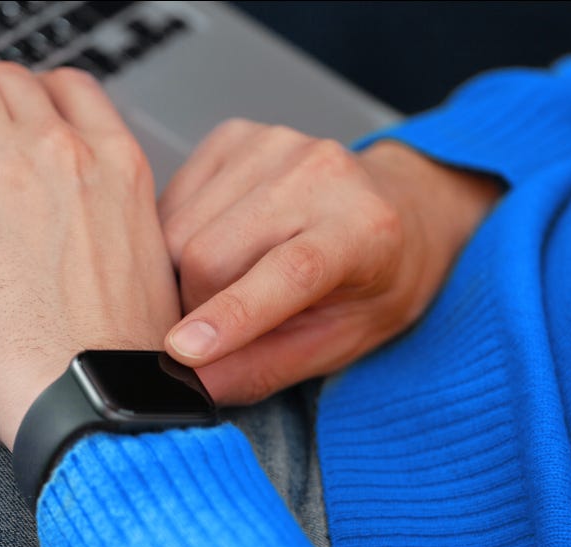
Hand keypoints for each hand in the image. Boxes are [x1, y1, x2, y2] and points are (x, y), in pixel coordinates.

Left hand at [0, 63, 180, 445]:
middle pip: (7, 80)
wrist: (92, 397)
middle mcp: (66, 154)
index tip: (9, 115)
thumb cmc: (114, 360)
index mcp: (120, 170)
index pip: (70, 90)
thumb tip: (69, 217)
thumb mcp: (139, 268)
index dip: (28, 95)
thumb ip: (105, 218)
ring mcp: (7, 168)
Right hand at [160, 121, 501, 404]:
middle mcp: (319, 172)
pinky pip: (171, 202)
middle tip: (216, 331)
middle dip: (195, 305)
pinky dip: (176, 240)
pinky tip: (218, 248)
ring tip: (225, 286)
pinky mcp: (235, 136)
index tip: (182, 351)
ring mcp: (273, 145)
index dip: (233, 314)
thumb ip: (266, 367)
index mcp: (363, 227)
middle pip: (210, 252)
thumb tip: (194, 387)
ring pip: (178, 229)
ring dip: (181, 275)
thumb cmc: (376, 280)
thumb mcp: (341, 342)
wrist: (398, 208)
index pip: (289, 271)